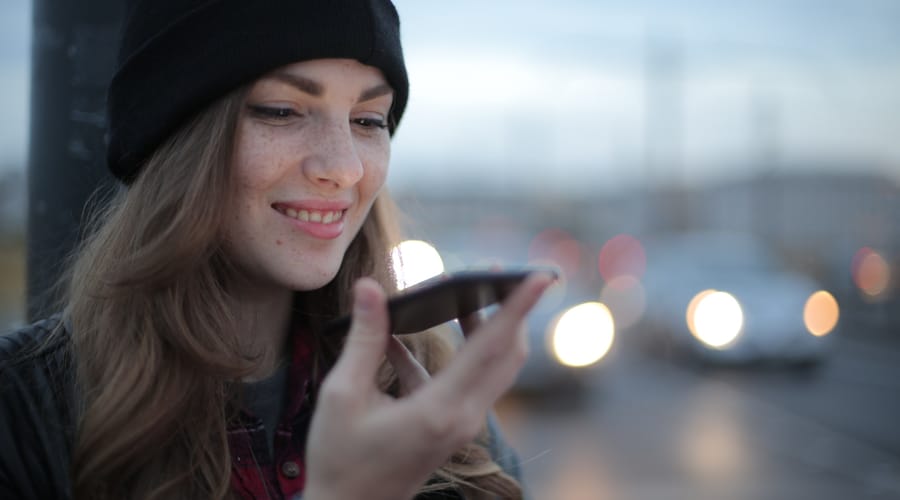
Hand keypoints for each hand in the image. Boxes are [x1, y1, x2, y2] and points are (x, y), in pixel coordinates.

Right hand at [304, 273, 552, 499]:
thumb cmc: (340, 459)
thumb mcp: (342, 395)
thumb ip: (363, 339)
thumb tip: (369, 287)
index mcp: (440, 409)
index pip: (491, 347)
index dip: (517, 307)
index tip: (541, 277)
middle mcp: (463, 418)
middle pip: (507, 355)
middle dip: (511, 310)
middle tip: (500, 272)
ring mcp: (462, 425)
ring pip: (493, 367)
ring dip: (487, 329)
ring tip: (468, 293)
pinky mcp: (452, 427)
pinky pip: (464, 381)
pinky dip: (449, 355)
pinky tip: (403, 338)